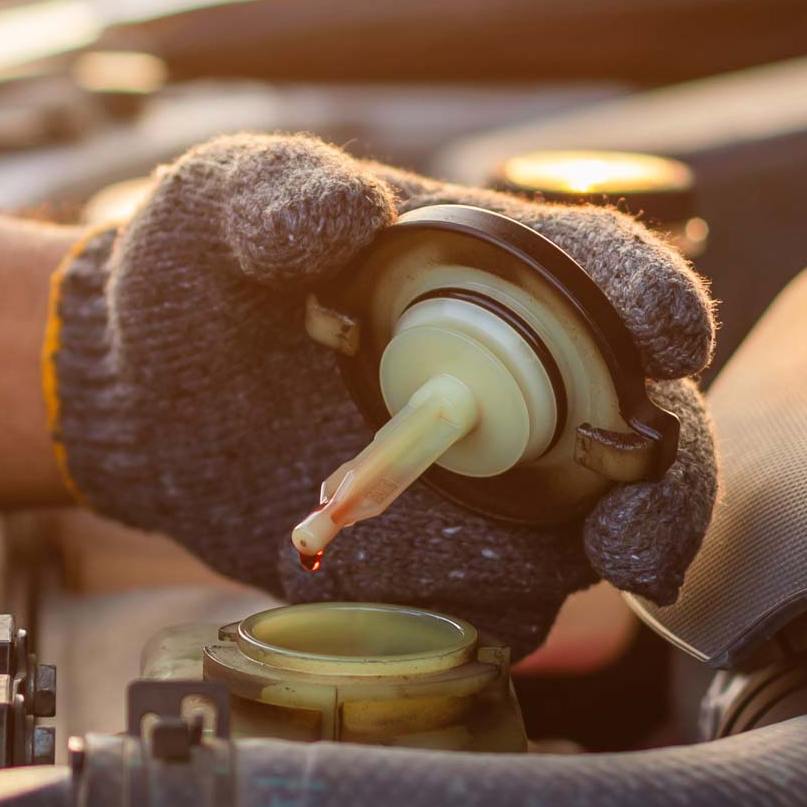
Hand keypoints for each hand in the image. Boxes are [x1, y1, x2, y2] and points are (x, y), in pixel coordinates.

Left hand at [49, 134, 718, 654]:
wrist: (138, 390)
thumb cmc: (199, 272)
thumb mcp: (221, 202)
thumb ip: (279, 192)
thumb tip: (348, 210)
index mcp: (496, 268)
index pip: (604, 274)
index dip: (651, 299)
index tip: (668, 335)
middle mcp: (524, 376)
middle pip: (645, 427)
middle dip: (668, 482)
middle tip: (639, 531)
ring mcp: (493, 478)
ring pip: (597, 529)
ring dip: (609, 554)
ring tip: (594, 570)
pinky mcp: (443, 562)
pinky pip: (499, 604)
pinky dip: (491, 614)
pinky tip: (443, 612)